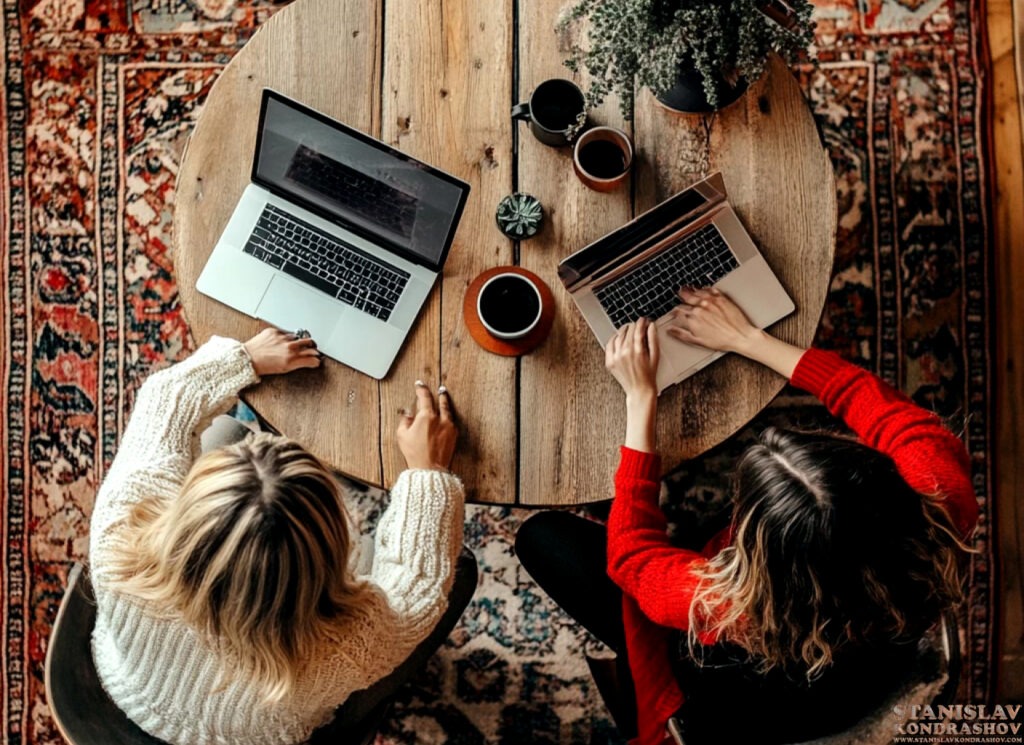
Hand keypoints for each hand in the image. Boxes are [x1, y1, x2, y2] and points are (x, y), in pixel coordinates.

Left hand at [243, 328, 320, 375]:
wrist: (248, 358)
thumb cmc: (263, 366)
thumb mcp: (284, 369)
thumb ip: (298, 363)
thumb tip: (308, 360)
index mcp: (292, 360)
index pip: (312, 358)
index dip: (316, 359)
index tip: (317, 359)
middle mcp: (289, 348)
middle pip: (310, 343)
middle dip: (313, 346)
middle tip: (313, 348)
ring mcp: (282, 338)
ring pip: (299, 337)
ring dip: (299, 341)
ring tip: (298, 344)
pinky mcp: (275, 331)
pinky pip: (286, 333)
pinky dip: (286, 337)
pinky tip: (282, 341)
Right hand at [396, 381, 457, 470]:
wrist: (430, 469)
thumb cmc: (415, 454)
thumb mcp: (402, 436)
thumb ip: (405, 421)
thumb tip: (408, 414)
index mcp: (426, 416)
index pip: (424, 397)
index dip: (421, 389)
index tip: (419, 384)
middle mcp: (440, 419)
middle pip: (440, 401)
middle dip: (438, 393)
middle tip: (439, 388)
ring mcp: (449, 426)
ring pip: (447, 410)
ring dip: (445, 402)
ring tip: (444, 396)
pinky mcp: (454, 435)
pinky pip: (451, 421)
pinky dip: (448, 416)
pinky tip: (446, 415)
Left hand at [604, 317, 659, 399]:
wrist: (639, 390)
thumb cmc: (649, 375)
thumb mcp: (655, 356)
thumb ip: (653, 339)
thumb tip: (651, 326)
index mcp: (638, 351)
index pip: (638, 329)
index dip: (641, 322)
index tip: (643, 320)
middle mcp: (625, 353)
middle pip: (627, 331)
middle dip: (634, 326)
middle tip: (638, 325)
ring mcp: (616, 358)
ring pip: (618, 336)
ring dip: (623, 330)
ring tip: (628, 330)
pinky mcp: (610, 362)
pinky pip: (609, 345)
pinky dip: (613, 339)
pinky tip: (618, 338)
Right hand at [666, 287, 759, 352]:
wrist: (740, 336)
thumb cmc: (721, 340)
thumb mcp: (697, 340)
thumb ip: (681, 334)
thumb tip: (669, 330)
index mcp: (693, 317)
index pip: (679, 310)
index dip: (675, 310)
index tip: (674, 311)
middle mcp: (700, 307)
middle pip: (687, 297)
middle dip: (682, 295)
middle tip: (679, 293)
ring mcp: (711, 301)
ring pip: (697, 291)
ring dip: (691, 290)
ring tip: (688, 288)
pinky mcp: (722, 298)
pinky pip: (710, 289)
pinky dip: (705, 288)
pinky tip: (703, 288)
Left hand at [667, 287, 805, 378]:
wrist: (741, 336)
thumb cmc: (736, 321)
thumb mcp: (724, 301)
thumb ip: (712, 293)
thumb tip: (700, 288)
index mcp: (706, 302)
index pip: (688, 295)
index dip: (684, 293)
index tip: (681, 291)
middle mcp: (699, 311)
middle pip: (682, 304)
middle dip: (679, 302)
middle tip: (676, 301)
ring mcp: (696, 324)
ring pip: (679, 315)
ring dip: (676, 313)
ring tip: (673, 313)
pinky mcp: (696, 337)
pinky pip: (681, 333)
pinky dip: (673, 331)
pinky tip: (670, 330)